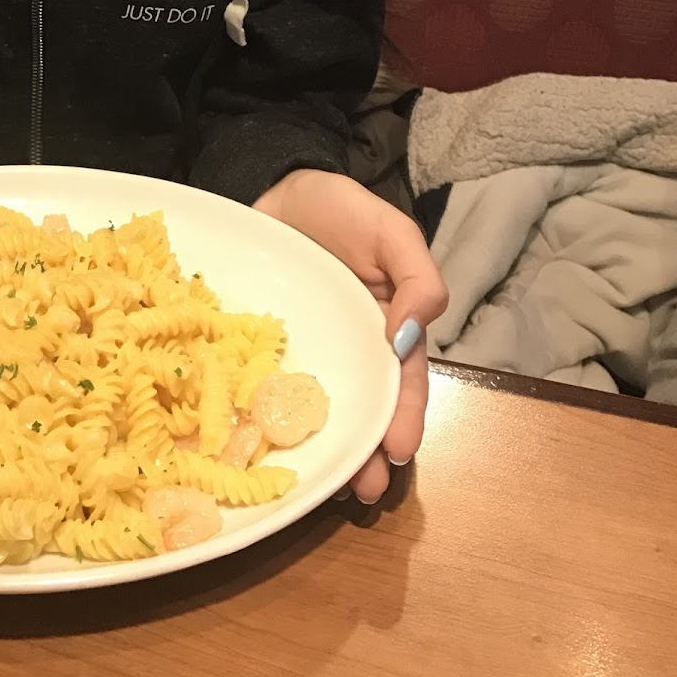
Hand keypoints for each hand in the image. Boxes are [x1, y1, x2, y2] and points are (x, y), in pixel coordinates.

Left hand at [253, 169, 447, 504]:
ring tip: (329, 488)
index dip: (402, 418)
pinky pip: (264, 387)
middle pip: (362, 408)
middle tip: (365, 491)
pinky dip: (267, 419)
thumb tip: (410, 335)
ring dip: (327, 450)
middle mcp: (347, 350)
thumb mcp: (391, 233)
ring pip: (317, 409)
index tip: (397, 452)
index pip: (401, 383)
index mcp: (386, 328)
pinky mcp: (260, 349)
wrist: (275, 185)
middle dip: (368, 453)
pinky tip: (264, 448)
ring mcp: (304, 353)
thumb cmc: (339, 209)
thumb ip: (416, 278)